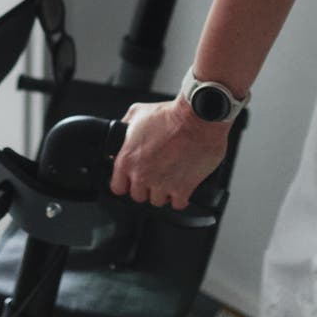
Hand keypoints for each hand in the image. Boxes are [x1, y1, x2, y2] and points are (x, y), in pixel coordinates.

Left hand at [110, 100, 228, 210]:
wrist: (198, 120)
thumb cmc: (171, 115)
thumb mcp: (139, 112)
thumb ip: (126, 125)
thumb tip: (122, 132)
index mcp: (127, 159)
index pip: (117, 186)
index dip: (126, 182)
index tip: (132, 178)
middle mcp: (142, 175)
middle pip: (138, 196)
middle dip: (146, 186)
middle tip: (156, 174)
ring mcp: (162, 184)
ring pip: (158, 201)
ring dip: (164, 192)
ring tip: (170, 178)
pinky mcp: (182, 189)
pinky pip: (178, 204)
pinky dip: (181, 197)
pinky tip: (183, 185)